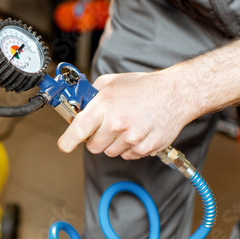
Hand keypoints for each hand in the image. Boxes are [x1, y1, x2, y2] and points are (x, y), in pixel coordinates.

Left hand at [57, 70, 192, 158]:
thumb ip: (91, 95)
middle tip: (105, 128)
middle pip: (93, 146)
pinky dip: (130, 148)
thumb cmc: (143, 86)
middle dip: (95, 140)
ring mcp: (132, 137)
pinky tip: (137, 132)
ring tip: (125, 126)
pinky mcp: (145, 147)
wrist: (174, 94)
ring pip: (111, 152)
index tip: (64, 145)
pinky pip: (128, 155)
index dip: (68, 141)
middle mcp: (117, 123)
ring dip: (114, 143)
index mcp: (105, 105)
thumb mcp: (111, 82)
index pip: (78, 130)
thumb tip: (78, 107)